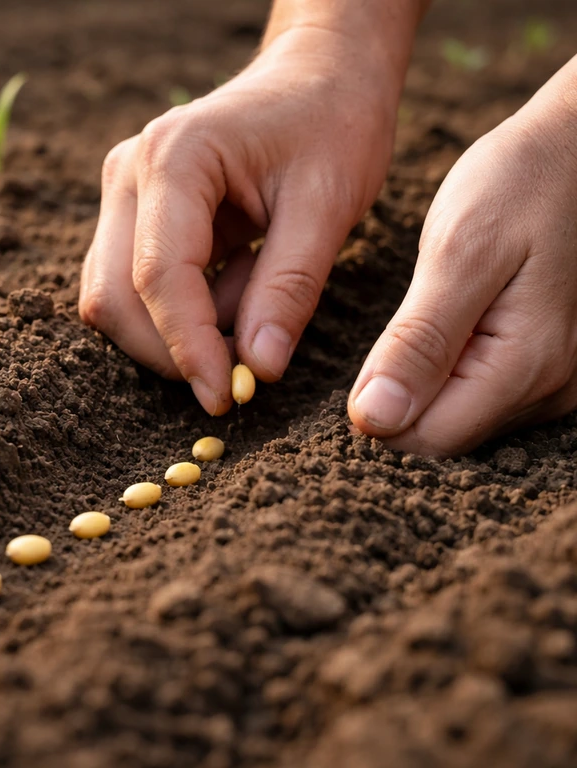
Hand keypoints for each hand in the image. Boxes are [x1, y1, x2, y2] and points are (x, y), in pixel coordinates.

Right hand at [79, 26, 404, 414]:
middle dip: (168, 352)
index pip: (159, 275)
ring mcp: (121, 194)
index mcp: (174, 157)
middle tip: (232, 383)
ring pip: (112, 297)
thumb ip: (289, 289)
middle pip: (113, 296)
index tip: (225, 397)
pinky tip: (232, 301)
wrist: (317, 77)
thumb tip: (257, 371)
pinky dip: (175, 316)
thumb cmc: (332, 125)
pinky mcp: (130, 215)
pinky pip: (131, 287)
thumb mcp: (330, 204)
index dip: (187, 346)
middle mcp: (129, 173)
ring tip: (244, 328)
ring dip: (168, 337)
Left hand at [348, 60, 576, 455]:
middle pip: (445, 434)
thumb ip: (418, 341)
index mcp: (527, 365)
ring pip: (461, 417)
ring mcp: (558, 380)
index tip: (356, 360)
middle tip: (391, 326)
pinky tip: (445, 324)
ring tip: (424, 317)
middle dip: (400, 397)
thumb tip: (375, 419)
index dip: (377, 411)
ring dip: (424, 382)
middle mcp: (554, 388)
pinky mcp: (551, 365)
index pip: (428, 438)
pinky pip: (482, 392)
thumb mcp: (459, 252)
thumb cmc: (522, 184)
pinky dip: (449, 370)